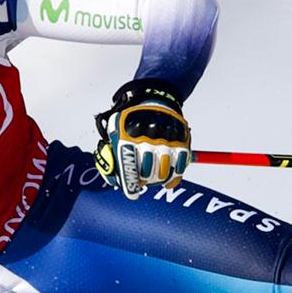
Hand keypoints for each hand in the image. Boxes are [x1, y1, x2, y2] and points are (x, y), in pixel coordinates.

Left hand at [94, 78, 191, 199]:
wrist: (153, 99)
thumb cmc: (131, 121)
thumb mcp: (114, 130)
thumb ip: (111, 154)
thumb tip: (114, 180)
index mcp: (128, 135)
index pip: (128, 166)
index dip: (130, 184)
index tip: (132, 193)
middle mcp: (148, 137)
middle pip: (147, 172)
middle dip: (144, 182)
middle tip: (142, 183)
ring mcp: (166, 139)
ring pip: (165, 171)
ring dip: (158, 180)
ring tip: (154, 180)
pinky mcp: (181, 139)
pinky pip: (181, 165)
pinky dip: (175, 177)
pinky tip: (168, 181)